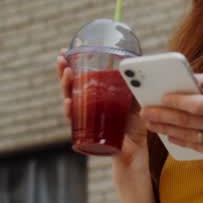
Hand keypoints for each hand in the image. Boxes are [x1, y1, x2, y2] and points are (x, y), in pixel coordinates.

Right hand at [56, 50, 148, 167]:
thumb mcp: (135, 100)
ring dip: (66, 87)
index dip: (70, 65)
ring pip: (69, 101)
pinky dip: (71, 112)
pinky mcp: (86, 132)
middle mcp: (86, 107)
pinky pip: (75, 122)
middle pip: (70, 87)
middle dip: (63, 72)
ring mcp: (84, 119)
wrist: (136, 151)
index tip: (63, 52)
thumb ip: (135, 84)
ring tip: (67, 74)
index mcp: (95, 97)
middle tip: (61, 59)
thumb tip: (140, 62)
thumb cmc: (133, 125)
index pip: (78, 79)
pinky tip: (69, 103)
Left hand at [139, 70, 202, 162]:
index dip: (179, 100)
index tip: (162, 95)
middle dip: (163, 115)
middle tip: (145, 110)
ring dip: (166, 128)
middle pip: (189, 121)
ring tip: (150, 122)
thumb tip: (192, 76)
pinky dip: (179, 139)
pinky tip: (167, 133)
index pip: (200, 103)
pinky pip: (195, 146)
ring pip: (188, 135)